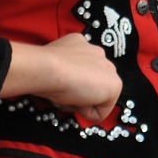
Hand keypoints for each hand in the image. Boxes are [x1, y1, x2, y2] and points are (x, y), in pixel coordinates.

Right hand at [2, 33, 121, 121]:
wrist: (48, 68)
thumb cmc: (42, 67)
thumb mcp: (52, 64)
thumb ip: (62, 71)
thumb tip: (62, 86)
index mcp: (81, 44)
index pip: (79, 71)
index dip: (66, 83)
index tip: (56, 82)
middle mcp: (98, 53)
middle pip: (89, 84)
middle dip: (77, 93)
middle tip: (62, 90)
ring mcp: (109, 68)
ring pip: (95, 96)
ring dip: (81, 102)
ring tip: (68, 93)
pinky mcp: (115, 86)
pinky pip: (100, 112)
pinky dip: (86, 113)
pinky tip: (76, 99)